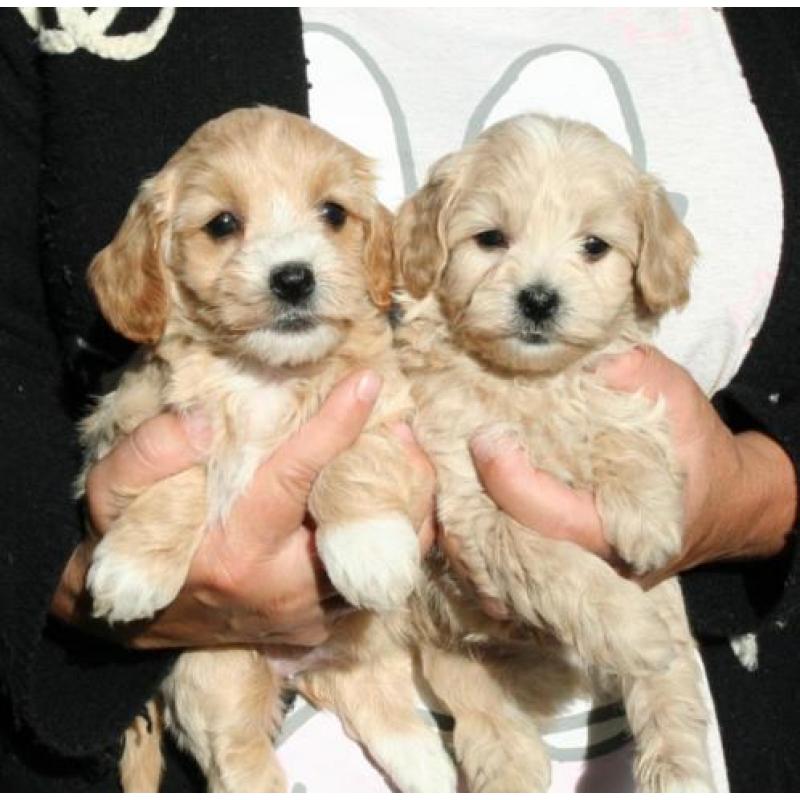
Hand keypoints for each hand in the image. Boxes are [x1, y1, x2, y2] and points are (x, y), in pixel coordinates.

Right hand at [52, 370, 434, 647]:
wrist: (134, 615)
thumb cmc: (131, 540)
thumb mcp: (114, 491)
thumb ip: (151, 450)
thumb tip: (206, 419)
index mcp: (231, 552)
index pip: (296, 477)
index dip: (336, 424)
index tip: (367, 381)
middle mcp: (277, 590)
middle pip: (363, 529)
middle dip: (394, 472)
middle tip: (398, 426)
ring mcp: (304, 615)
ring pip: (385, 562)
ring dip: (402, 505)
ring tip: (398, 456)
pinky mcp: (317, 627)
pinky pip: (375, 580)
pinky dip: (390, 537)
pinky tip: (382, 498)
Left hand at [445, 346, 795, 604]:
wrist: (716, 503)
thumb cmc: (694, 452)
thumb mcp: (677, 400)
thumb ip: (638, 376)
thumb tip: (584, 360)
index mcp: (620, 530)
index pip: (548, 516)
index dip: (508, 479)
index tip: (485, 436)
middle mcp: (588, 566)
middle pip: (505, 551)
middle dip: (458, 505)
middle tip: (417, 451)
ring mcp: (569, 576)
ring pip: (493, 566)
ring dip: (451, 521)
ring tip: (414, 470)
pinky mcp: (554, 571)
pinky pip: (499, 563)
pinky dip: (465, 532)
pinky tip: (438, 492)